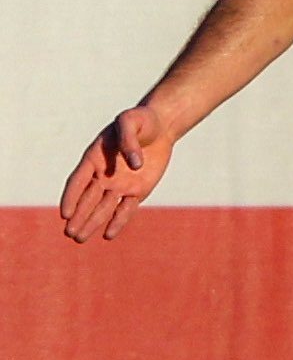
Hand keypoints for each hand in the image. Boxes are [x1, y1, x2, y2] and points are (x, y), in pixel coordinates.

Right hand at [60, 105, 174, 242]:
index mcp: (94, 158)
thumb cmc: (141, 121)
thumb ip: (128, 141)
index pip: (77, 182)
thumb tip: (134, 165)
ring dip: (92, 223)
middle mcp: (103, 175)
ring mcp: (120, 185)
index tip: (65, 214)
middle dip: (79, 217)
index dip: (71, 198)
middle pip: (87, 200)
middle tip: (70, 234)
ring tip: (80, 239)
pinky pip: (126, 209)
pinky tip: (108, 235)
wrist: (160, 128)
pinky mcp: (137, 192)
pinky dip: (118, 221)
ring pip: (103, 208)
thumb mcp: (130, 122)